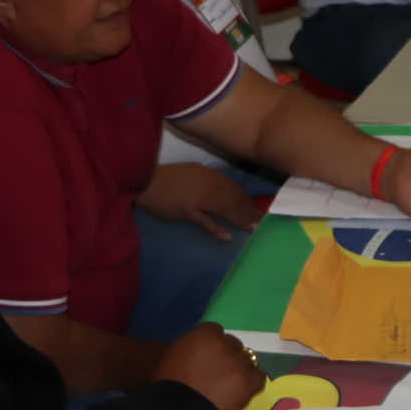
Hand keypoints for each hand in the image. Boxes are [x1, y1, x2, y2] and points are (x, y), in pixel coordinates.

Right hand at [136, 162, 263, 240]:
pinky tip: (227, 237)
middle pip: (234, 200)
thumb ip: (209, 178)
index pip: (235, 189)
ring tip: (254, 229)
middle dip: (249, 212)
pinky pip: (205, 221)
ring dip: (241, 220)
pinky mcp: (187, 211)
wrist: (147, 182)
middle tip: (263, 222)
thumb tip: (224, 187)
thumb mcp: (193, 171)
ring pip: (225, 210)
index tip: (257, 209)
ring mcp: (199, 199)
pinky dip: (217, 229)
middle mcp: (209, 186)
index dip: (247, 200)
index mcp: (211, 176)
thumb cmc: (169, 177)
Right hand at [153, 322, 265, 409]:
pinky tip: (242, 391)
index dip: (211, 345)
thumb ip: (188, 349)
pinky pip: (259, 377)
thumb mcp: (170, 358)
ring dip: (239, 369)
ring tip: (230, 385)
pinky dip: (252, 382)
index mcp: (203, 335)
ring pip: (247, 360)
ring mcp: (238, 364)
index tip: (206, 357)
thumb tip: (196, 354)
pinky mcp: (248, 383)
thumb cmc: (165, 387)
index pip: (215, 330)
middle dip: (227, 356)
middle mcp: (224, 345)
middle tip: (217, 373)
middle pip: (233, 345)